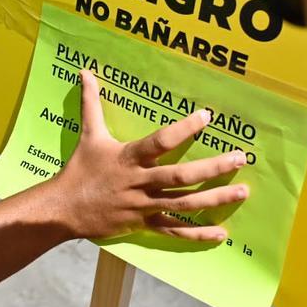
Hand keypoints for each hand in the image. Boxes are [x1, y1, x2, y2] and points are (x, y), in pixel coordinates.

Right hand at [47, 70, 247, 241]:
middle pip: (181, 176)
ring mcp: (144, 206)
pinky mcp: (144, 224)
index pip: (161, 141)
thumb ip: (92, 103)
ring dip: (215, 198)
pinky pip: (174, 230)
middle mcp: (140, 182)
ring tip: (242, 191)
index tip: (206, 116)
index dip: (184, 129)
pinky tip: (221, 233)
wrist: (64, 209)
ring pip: (184, 204)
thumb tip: (85, 71)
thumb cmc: (80, 170)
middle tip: (240, 158)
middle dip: (213, 167)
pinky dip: (197, 234)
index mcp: (129, 158)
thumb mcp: (88, 135)